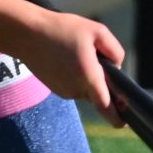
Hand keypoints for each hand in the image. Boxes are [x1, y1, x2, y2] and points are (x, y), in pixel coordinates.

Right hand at [18, 8, 124, 123]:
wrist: (27, 34)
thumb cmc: (62, 29)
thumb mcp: (96, 31)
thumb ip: (115, 50)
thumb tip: (117, 67)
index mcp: (89, 77)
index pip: (106, 106)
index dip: (117, 117)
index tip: (126, 123)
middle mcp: (76, 89)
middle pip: (98, 94)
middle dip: (102, 82)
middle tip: (94, 57)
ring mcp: (64, 91)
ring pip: (86, 89)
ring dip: (88, 77)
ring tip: (76, 53)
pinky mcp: (56, 89)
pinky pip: (74, 86)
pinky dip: (76, 76)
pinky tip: (67, 58)